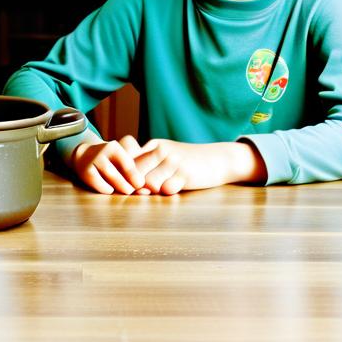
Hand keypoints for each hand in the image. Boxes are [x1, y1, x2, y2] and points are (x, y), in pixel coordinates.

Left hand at [71, 137, 264, 195]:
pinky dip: (166, 192)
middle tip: (134, 195)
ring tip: (153, 193)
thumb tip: (129, 180)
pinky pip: (168, 187)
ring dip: (149, 191)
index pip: (131, 159)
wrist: (218, 159)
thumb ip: (150, 164)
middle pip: (136, 171)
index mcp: (155, 146)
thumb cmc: (189, 161)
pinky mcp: (185, 173)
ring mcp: (174, 161)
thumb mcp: (168, 156)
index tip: (122, 186)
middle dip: (132, 186)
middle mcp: (162, 151)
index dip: (124, 175)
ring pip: (149, 181)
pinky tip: (171, 191)